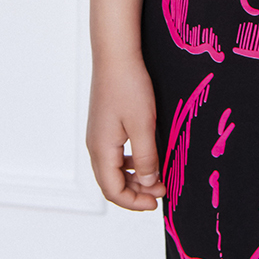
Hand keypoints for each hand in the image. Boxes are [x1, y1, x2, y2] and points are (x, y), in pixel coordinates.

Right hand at [86, 53, 166, 210]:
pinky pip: (115, 154)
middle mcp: (95, 146)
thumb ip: (147, 157)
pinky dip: (131, 162)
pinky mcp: (104, 125)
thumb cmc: (128, 87)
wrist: (115, 55)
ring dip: (135, 177)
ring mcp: (98, 135)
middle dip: (136, 192)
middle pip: (111, 183)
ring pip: (113, 169)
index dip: (134, 202)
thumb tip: (149, 184)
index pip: (113, 191)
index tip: (156, 203)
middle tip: (162, 191)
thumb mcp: (143, 125)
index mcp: (101, 150)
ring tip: (158, 177)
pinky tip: (147, 157)